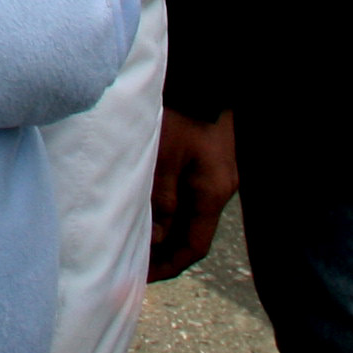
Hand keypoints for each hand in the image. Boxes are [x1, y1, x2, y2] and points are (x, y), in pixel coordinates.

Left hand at [147, 106, 236, 279]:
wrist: (201, 74)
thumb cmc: (179, 111)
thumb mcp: (164, 156)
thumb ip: (161, 199)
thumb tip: (156, 238)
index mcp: (211, 193)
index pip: (193, 246)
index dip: (168, 265)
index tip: (141, 277)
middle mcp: (219, 189)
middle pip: (193, 234)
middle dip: (164, 252)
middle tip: (133, 263)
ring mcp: (215, 174)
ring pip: (189, 215)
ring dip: (165, 229)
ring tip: (134, 237)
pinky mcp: (206, 159)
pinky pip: (187, 195)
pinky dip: (168, 207)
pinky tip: (147, 205)